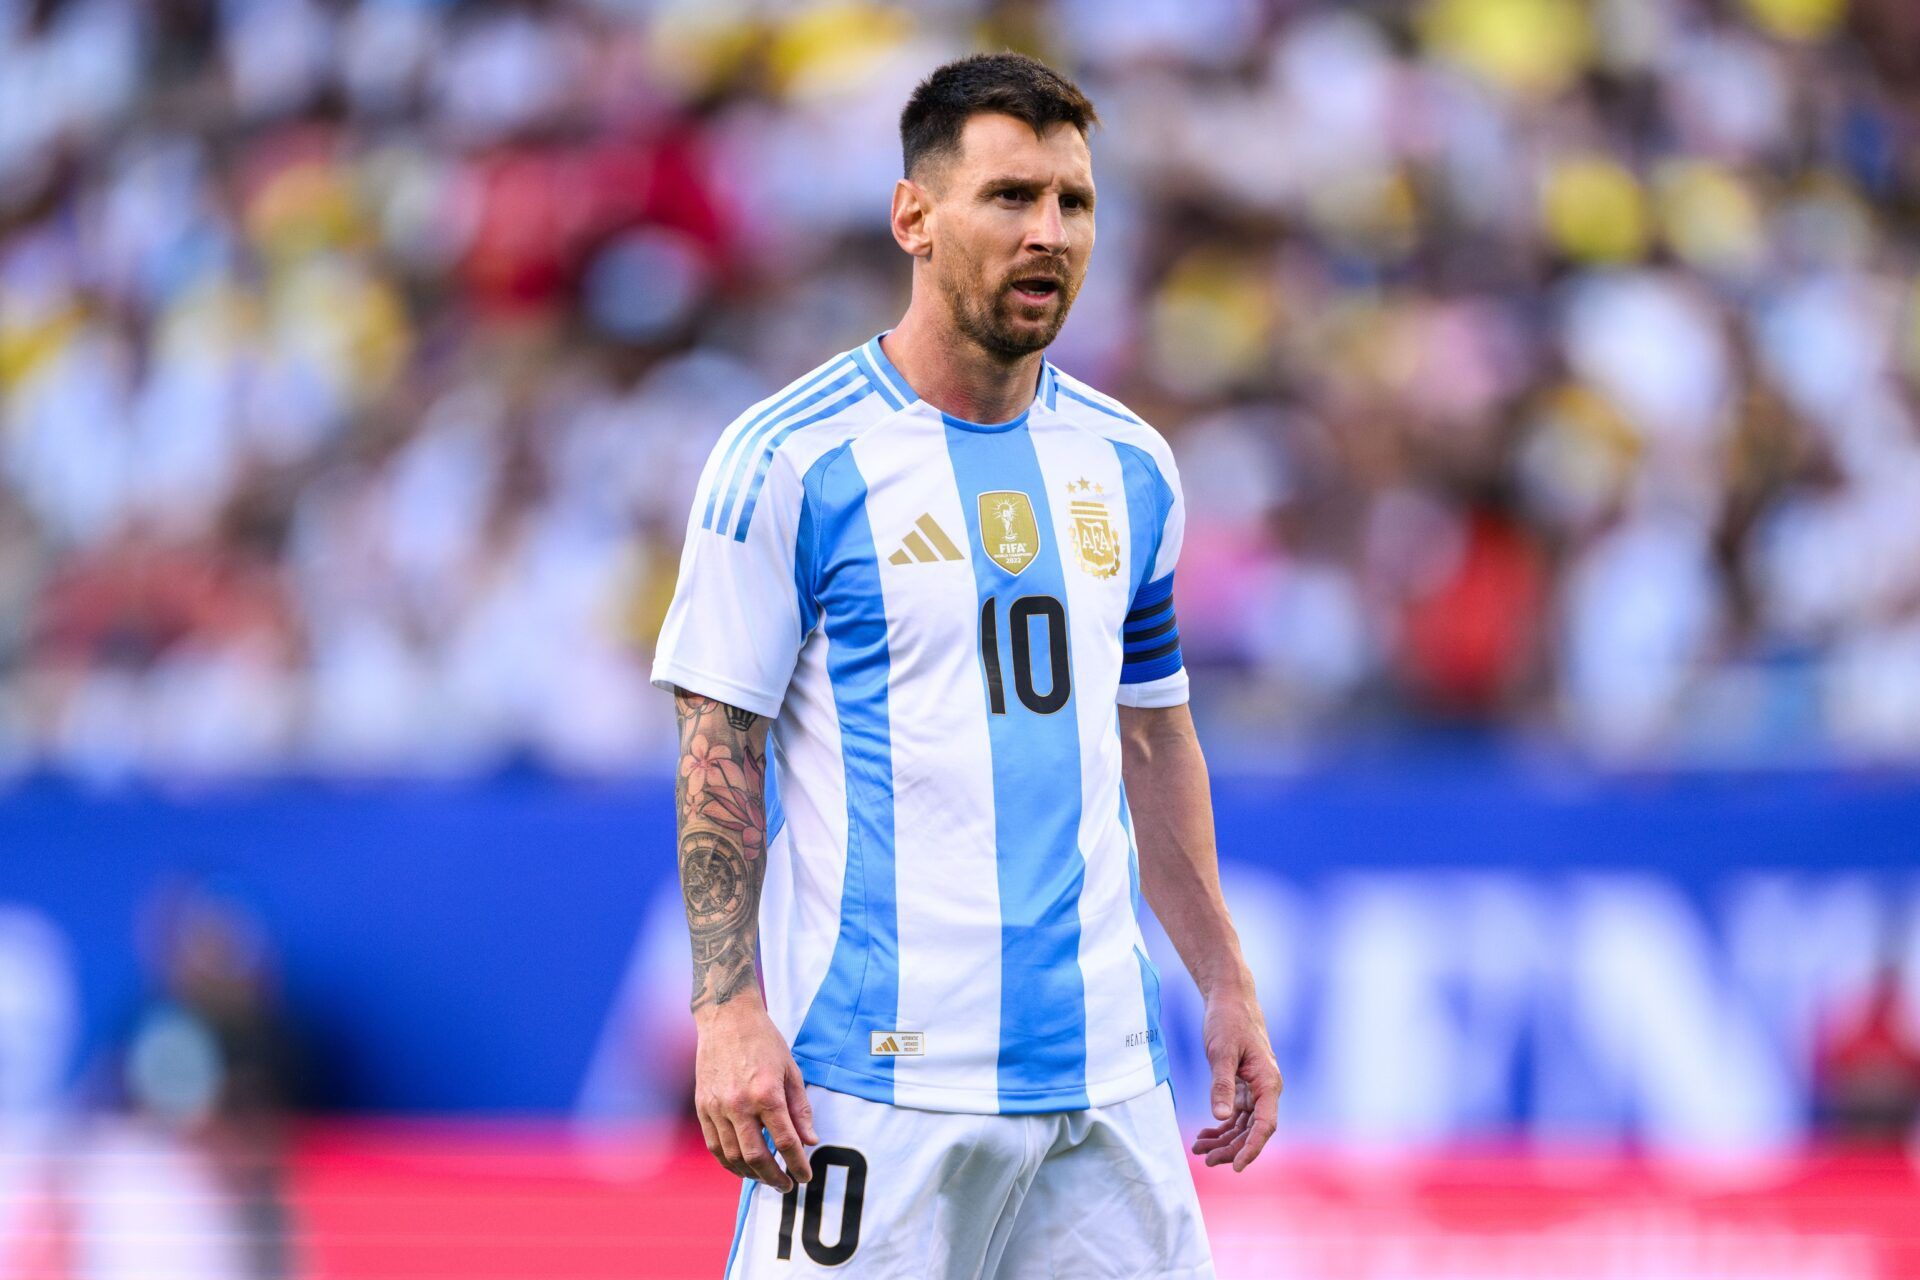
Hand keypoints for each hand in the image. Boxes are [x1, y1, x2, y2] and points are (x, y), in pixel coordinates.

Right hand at [693, 999, 818, 1191]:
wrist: (727, 1018)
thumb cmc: (764, 1042)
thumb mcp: (791, 1071)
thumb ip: (800, 1109)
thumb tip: (810, 1140)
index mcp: (766, 1093)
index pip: (785, 1141)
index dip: (797, 1164)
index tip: (805, 1176)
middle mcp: (739, 1104)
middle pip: (757, 1157)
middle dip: (774, 1177)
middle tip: (787, 1186)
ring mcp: (717, 1107)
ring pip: (732, 1156)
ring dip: (751, 1175)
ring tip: (766, 1178)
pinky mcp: (703, 1106)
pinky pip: (714, 1145)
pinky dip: (728, 1162)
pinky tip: (742, 1167)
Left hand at [1189, 985, 1280, 1171]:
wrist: (1230, 1000)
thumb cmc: (1228, 1022)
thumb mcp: (1221, 1052)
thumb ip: (1221, 1084)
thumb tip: (1221, 1117)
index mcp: (1268, 1083)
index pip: (1265, 1125)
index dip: (1252, 1148)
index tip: (1237, 1167)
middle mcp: (1266, 1089)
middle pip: (1253, 1130)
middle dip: (1231, 1148)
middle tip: (1206, 1160)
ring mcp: (1255, 1089)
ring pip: (1243, 1125)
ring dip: (1224, 1140)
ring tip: (1199, 1150)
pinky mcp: (1244, 1085)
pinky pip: (1236, 1114)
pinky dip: (1222, 1126)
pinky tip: (1205, 1135)